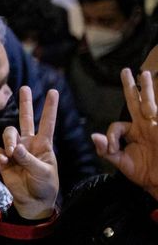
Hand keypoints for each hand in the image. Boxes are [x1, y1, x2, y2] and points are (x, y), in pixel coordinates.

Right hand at [0, 86, 59, 219]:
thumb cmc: (44, 185)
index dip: (49, 107)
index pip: (47, 123)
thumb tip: (13, 148)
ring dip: (8, 140)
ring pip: (8, 134)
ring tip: (11, 153)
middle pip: (25, 119)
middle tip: (24, 88)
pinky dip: (0, 155)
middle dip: (25, 104)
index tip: (53, 91)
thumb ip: (28, 159)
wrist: (33, 201)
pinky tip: (4, 161)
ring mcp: (16, 151)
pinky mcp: (4, 160)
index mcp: (44, 145)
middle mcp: (29, 144)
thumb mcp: (42, 172)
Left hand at [94, 69, 157, 200]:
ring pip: (149, 103)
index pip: (117, 126)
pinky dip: (153, 105)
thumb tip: (94, 136)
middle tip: (126, 71)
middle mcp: (144, 125)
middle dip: (130, 87)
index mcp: (132, 132)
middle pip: (135, 102)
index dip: (111, 137)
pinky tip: (152, 100)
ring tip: (144, 73)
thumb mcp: (120, 162)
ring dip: (146, 88)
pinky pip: (157, 113)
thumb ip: (106, 150)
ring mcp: (155, 126)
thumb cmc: (142, 172)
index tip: (112, 149)